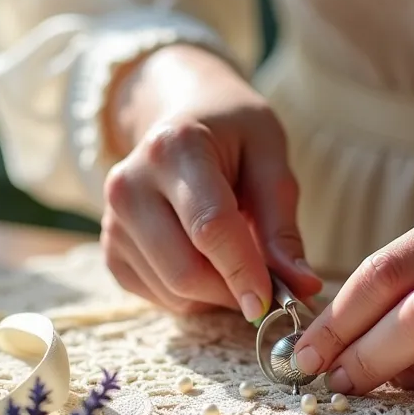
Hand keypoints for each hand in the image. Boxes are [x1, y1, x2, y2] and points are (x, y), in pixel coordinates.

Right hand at [100, 44, 321, 319]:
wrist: (178, 112)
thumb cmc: (232, 132)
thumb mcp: (269, 157)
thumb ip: (282, 224)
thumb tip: (303, 287)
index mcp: (174, 149)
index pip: (210, 227)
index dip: (244, 272)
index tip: (277, 302)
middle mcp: (130, 185)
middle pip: (185, 271)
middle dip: (234, 291)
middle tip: (268, 285)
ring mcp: (113, 221)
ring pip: (173, 292)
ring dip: (217, 295)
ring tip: (236, 260)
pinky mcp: (110, 251)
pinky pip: (158, 298)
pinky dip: (193, 296)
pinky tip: (206, 261)